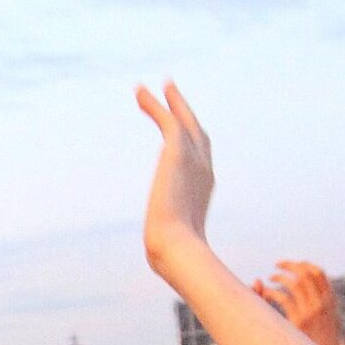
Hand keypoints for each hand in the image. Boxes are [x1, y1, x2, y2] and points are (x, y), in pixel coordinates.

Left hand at [134, 82, 215, 274]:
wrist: (177, 248)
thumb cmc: (175, 254)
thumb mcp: (172, 244)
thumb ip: (169, 241)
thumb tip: (159, 259)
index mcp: (204, 189)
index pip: (201, 158)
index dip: (194, 141)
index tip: (183, 130)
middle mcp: (204, 169)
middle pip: (198, 132)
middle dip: (186, 112)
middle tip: (174, 95)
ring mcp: (195, 159)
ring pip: (183, 120)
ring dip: (171, 102)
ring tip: (159, 85)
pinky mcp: (178, 152)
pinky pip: (166, 119)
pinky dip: (154, 104)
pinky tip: (140, 93)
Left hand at [263, 260, 344, 344]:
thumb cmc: (327, 342)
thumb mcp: (333, 319)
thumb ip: (326, 303)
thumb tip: (319, 289)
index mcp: (331, 299)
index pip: (319, 272)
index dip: (304, 265)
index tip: (293, 264)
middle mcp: (323, 303)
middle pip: (305, 273)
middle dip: (289, 266)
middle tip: (277, 266)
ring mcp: (311, 311)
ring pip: (293, 283)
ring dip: (279, 278)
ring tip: (270, 279)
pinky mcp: (299, 321)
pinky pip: (283, 298)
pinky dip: (272, 293)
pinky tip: (267, 294)